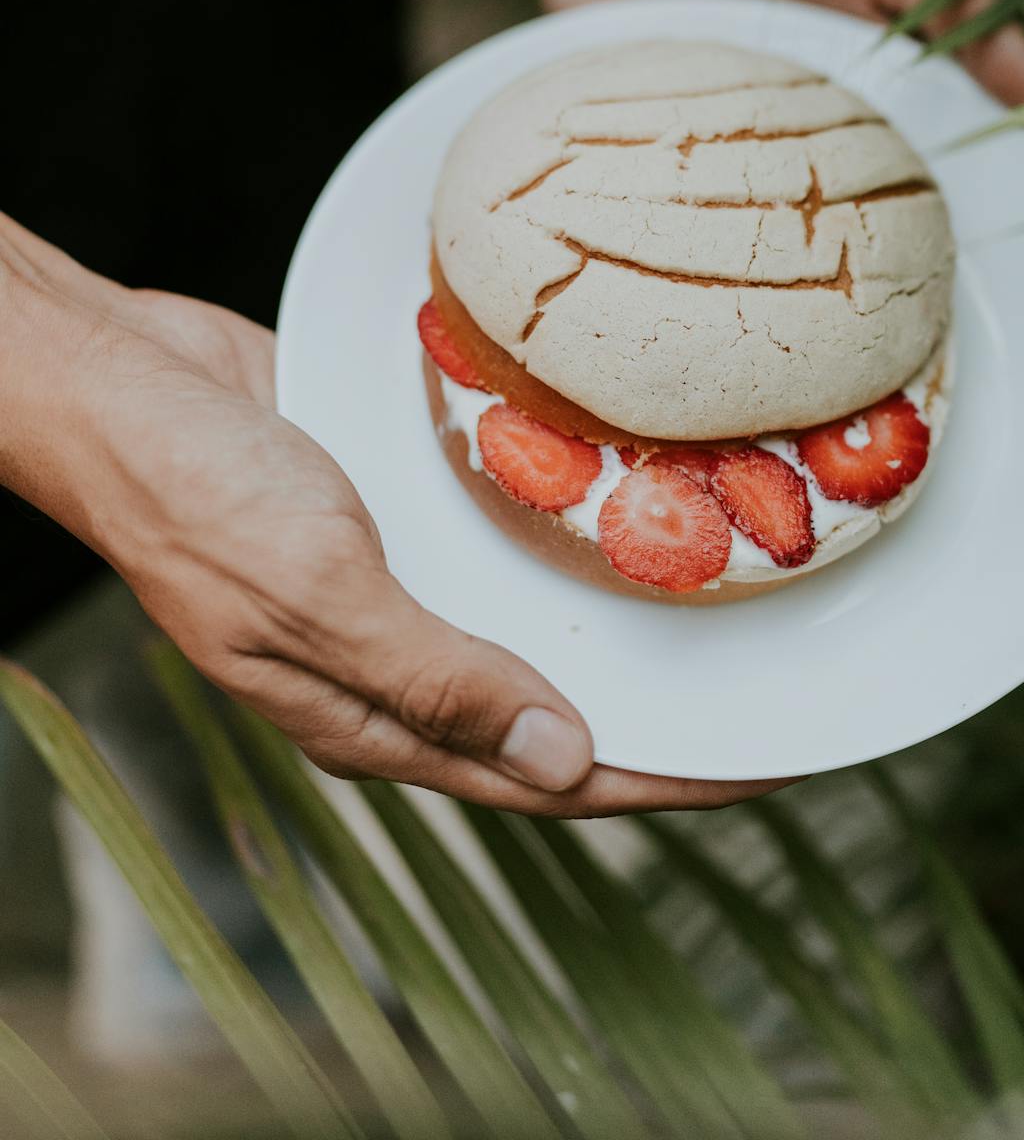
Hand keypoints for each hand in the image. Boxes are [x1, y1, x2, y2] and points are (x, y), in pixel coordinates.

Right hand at [3, 229, 783, 812]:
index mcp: (367, 713)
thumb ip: (436, 677)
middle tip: (770, 685)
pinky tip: (629, 508)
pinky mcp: (397, 506)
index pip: (543, 777)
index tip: (757, 769)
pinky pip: (501, 539)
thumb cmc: (190, 490)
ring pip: (533, 622)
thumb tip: (564, 760)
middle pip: (554, 709)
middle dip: (659, 709)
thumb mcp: (314, 592)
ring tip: (727, 601)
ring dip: (618, 619)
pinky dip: (568, 535)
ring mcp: (397, 579)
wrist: (119, 378)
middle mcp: (393, 658)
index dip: (656, 780)